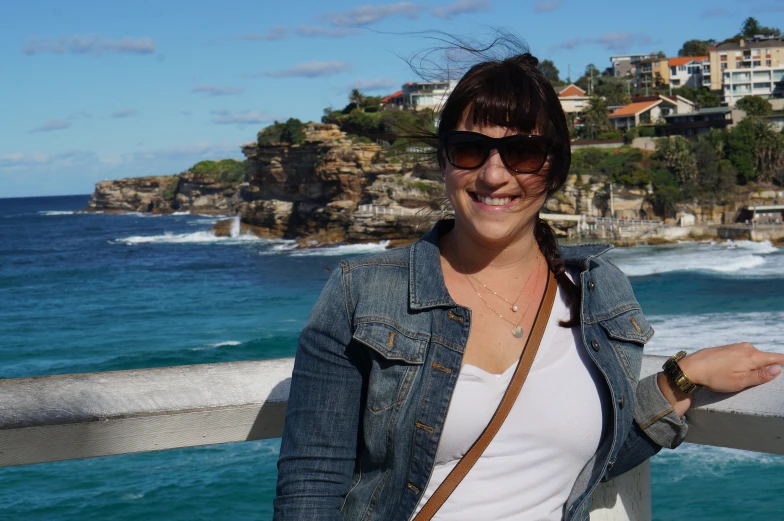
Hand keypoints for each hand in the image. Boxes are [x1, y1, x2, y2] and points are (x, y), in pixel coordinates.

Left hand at [658, 342, 783, 415]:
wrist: (691, 367)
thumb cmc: (715, 377)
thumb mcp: (740, 381)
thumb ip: (760, 375)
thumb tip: (778, 369)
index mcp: (753, 356)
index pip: (777, 358)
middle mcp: (747, 348)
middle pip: (765, 358)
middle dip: (767, 368)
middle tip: (760, 381)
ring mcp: (736, 347)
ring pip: (753, 357)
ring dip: (754, 366)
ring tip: (743, 377)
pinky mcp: (728, 348)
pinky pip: (743, 355)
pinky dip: (744, 363)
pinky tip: (734, 371)